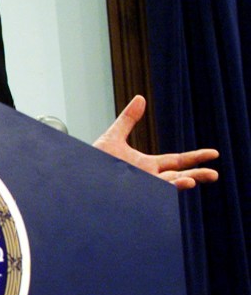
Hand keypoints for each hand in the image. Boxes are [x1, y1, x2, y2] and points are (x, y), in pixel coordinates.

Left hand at [92, 95, 218, 189]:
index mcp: (148, 165)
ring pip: (166, 188)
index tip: (214, 154)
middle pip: (179, 177)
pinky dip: (160, 192)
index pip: (177, 162)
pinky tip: (170, 187)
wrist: (79, 175)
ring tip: (192, 181)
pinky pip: (149, 196)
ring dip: (179, 185)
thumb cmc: (95, 160)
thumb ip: (128, 119)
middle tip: (214, 174)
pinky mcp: (133, 195)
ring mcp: (142, 188)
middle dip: (197, 175)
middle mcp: (149, 178)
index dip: (196, 158)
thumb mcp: (113, 136)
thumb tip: (140, 98)